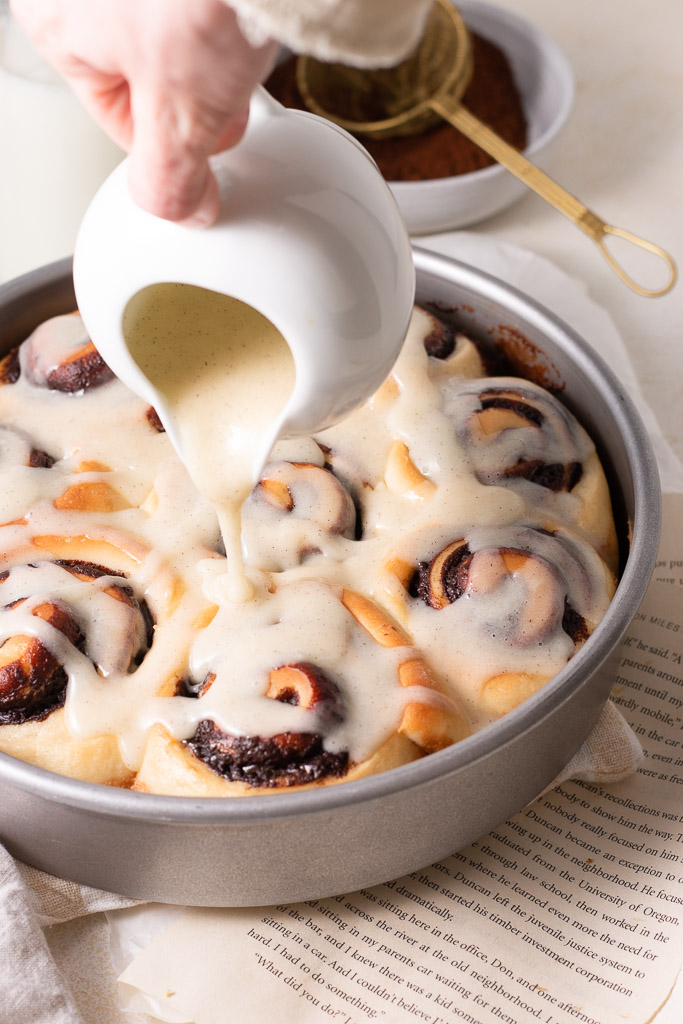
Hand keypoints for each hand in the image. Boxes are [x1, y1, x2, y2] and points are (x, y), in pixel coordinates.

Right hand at [10, 0, 278, 224]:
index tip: (209, 146)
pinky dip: (216, 0)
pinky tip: (241, 4)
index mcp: (53, 19)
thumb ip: (169, 178)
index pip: (116, 116)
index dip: (171, 141)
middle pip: (140, 64)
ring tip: (238, 35)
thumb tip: (177, 209)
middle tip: (229, 89)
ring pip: (167, 22)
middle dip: (191, 89)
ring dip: (208, 42)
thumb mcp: (182, 117)